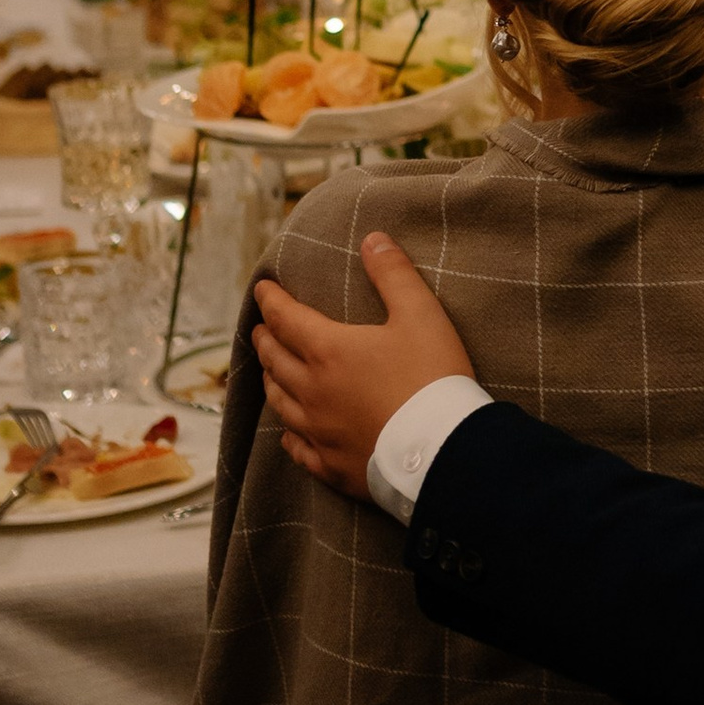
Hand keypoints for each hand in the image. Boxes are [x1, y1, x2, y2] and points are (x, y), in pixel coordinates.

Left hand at [252, 233, 470, 502]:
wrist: (444, 449)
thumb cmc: (433, 377)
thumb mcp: (421, 314)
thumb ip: (394, 275)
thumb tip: (372, 239)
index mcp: (329, 350)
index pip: (285, 319)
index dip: (270, 301)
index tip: (261, 290)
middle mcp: (313, 391)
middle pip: (275, 361)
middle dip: (264, 339)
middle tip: (259, 329)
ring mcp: (319, 431)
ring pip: (280, 403)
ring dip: (270, 382)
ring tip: (268, 372)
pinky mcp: (332, 465)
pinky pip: (298, 450)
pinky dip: (289, 437)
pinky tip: (288, 435)